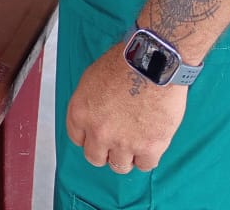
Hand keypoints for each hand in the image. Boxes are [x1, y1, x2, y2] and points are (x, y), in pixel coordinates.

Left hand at [65, 43, 187, 173]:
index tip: (96, 135)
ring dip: (126, 157)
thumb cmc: (124, 63)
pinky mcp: (149, 147)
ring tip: (135, 142)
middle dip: (104, 151)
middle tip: (116, 142)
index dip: (88, 137)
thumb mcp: (91, 79)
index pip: (77, 139)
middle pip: (95, 157)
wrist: (152, 62)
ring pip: (119, 166)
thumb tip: (94, 114)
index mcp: (80, 113)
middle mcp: (98, 132)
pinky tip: (150, 144)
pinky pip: (145, 165)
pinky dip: (147, 157)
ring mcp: (123, 142)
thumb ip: (89, 103)